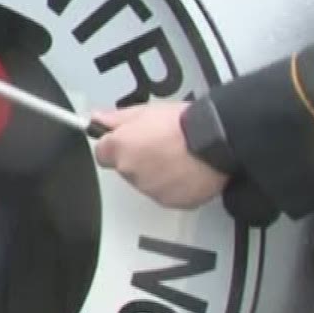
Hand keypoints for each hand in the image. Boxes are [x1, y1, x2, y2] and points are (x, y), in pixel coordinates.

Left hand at [92, 100, 229, 208]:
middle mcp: (130, 172)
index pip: (102, 153)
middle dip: (137, 158)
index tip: (127, 140)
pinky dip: (173, 185)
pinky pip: (166, 193)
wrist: (216, 142)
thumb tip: (97, 119)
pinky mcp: (171, 201)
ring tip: (176, 156)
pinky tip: (186, 170)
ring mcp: (150, 189)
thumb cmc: (183, 124)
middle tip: (158, 145)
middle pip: (125, 168)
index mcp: (119, 148)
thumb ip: (116, 118)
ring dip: (154, 173)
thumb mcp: (146, 111)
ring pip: (145, 182)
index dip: (115, 145)